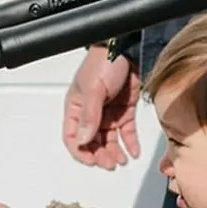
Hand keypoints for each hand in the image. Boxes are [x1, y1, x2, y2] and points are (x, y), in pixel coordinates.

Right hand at [63, 46, 141, 169]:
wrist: (130, 44)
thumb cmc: (106, 60)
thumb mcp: (94, 89)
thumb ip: (90, 116)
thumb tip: (84, 140)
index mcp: (77, 107)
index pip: (73, 137)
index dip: (81, 152)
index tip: (92, 161)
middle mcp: (91, 112)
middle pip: (92, 142)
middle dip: (100, 155)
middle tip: (110, 163)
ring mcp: (108, 112)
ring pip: (109, 140)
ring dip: (114, 152)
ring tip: (121, 161)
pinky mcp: (125, 110)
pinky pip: (126, 132)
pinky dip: (130, 143)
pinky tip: (133, 153)